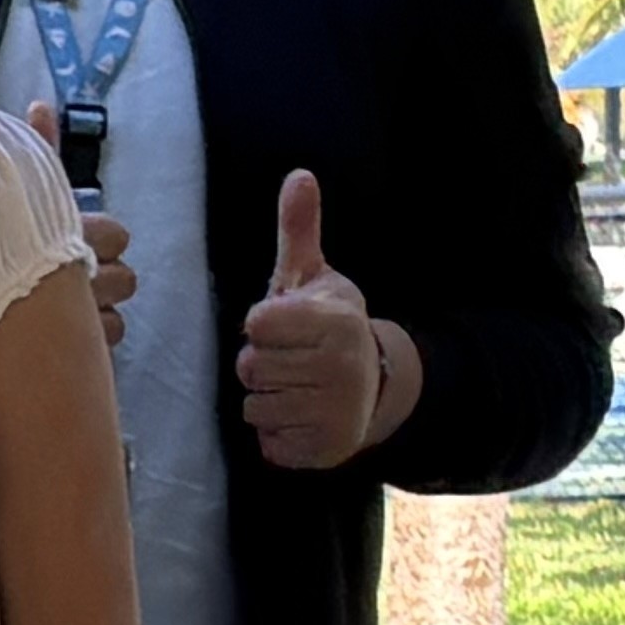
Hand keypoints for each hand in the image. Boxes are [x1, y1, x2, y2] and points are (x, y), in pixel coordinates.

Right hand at [28, 109, 133, 340]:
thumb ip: (31, 150)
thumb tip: (40, 104)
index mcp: (67, 235)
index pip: (119, 234)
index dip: (100, 240)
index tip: (70, 245)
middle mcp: (80, 279)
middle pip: (125, 279)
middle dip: (100, 281)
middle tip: (62, 284)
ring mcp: (77, 323)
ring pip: (117, 320)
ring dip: (95, 318)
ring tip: (57, 317)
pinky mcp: (70, 358)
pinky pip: (103, 351)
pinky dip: (85, 348)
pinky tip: (56, 342)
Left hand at [235, 168, 415, 469]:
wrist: (375, 384)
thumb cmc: (327, 326)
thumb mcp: (314, 276)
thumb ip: (299, 230)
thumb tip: (299, 175)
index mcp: (333, 321)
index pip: (256, 324)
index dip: (262, 325)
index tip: (283, 326)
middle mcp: (339, 366)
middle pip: (249, 368)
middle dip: (261, 364)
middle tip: (290, 360)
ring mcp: (334, 411)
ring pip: (253, 407)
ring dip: (266, 399)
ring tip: (297, 386)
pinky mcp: (323, 449)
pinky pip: (268, 443)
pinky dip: (277, 433)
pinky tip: (301, 416)